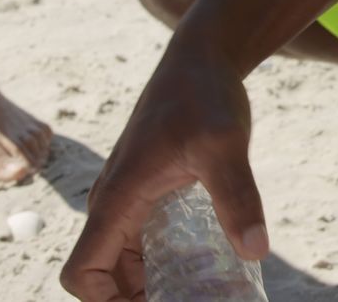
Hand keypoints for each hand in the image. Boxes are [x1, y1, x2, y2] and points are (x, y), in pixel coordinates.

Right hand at [60, 48, 269, 300]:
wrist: (204, 59)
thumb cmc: (205, 95)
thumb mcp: (225, 146)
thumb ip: (237, 197)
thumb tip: (255, 251)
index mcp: (117, 199)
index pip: (82, 274)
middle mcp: (115, 203)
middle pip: (108, 278)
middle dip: (141, 300)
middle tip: (195, 301)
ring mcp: (132, 198)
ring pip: (130, 262)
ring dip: (157, 284)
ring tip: (206, 292)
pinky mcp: (152, 192)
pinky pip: (150, 242)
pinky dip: (171, 261)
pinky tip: (213, 265)